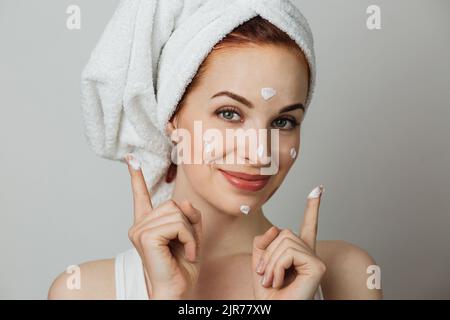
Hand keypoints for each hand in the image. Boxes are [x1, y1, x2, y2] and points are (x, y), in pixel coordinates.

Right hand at [125, 154, 201, 299]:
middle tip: (188, 245)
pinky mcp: (146, 236)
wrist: (177, 290)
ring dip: (190, 233)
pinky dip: (189, 239)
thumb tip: (184, 202)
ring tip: (186, 251)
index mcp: (148, 224)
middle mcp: (140, 225)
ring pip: (177, 213)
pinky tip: (186, 253)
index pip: (141, 196)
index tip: (131, 159)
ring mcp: (140, 230)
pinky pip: (178, 224)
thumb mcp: (192, 235)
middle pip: (173, 204)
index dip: (136, 177)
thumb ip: (190, 216)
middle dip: (188, 224)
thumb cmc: (182, 267)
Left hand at [252, 185, 325, 299]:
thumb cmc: (268, 293)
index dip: (312, 207)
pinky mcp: (317, 266)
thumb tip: (276, 229)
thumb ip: (264, 242)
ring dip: (271, 263)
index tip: (318, 189)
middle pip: (285, 232)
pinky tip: (280, 281)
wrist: (272, 310)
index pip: (308, 225)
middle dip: (268, 253)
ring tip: (272, 281)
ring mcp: (315, 260)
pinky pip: (290, 252)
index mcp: (298, 252)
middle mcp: (310, 254)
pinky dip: (277, 266)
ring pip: (286, 241)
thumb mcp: (260, 262)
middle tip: (266, 275)